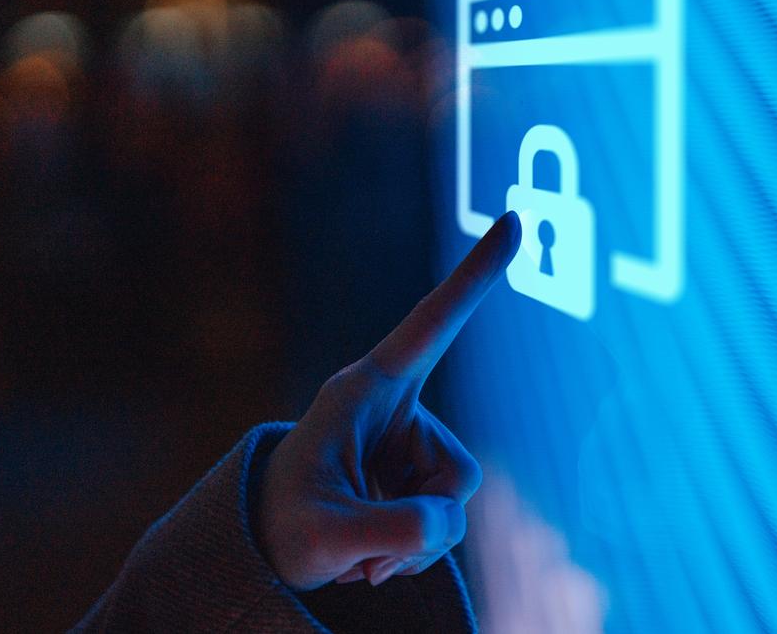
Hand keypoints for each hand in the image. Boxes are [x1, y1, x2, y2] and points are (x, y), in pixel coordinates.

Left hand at [256, 211, 520, 590]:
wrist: (264, 549)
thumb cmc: (280, 527)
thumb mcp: (324, 539)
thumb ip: (393, 533)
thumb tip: (448, 522)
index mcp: (366, 389)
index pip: (431, 324)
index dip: (475, 274)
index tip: (512, 220)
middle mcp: (395, 407)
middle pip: (457, 471)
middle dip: (422, 524)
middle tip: (363, 555)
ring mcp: (407, 442)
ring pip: (455, 500)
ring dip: (414, 542)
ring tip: (358, 553)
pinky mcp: (413, 471)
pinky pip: (446, 516)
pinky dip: (414, 548)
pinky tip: (368, 554)